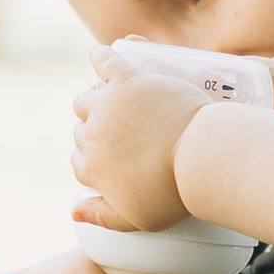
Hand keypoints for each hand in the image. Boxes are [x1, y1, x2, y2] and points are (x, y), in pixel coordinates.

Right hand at [70, 65, 201, 229]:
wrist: (200, 159)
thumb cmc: (174, 193)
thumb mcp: (138, 219)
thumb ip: (104, 217)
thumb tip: (73, 211)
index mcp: (91, 168)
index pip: (79, 161)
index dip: (93, 159)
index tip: (110, 158)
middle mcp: (91, 136)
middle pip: (81, 130)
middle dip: (93, 132)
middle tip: (121, 132)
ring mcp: (107, 106)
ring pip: (86, 99)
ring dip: (93, 101)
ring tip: (111, 102)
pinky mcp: (127, 81)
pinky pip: (105, 61)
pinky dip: (100, 56)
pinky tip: (99, 54)